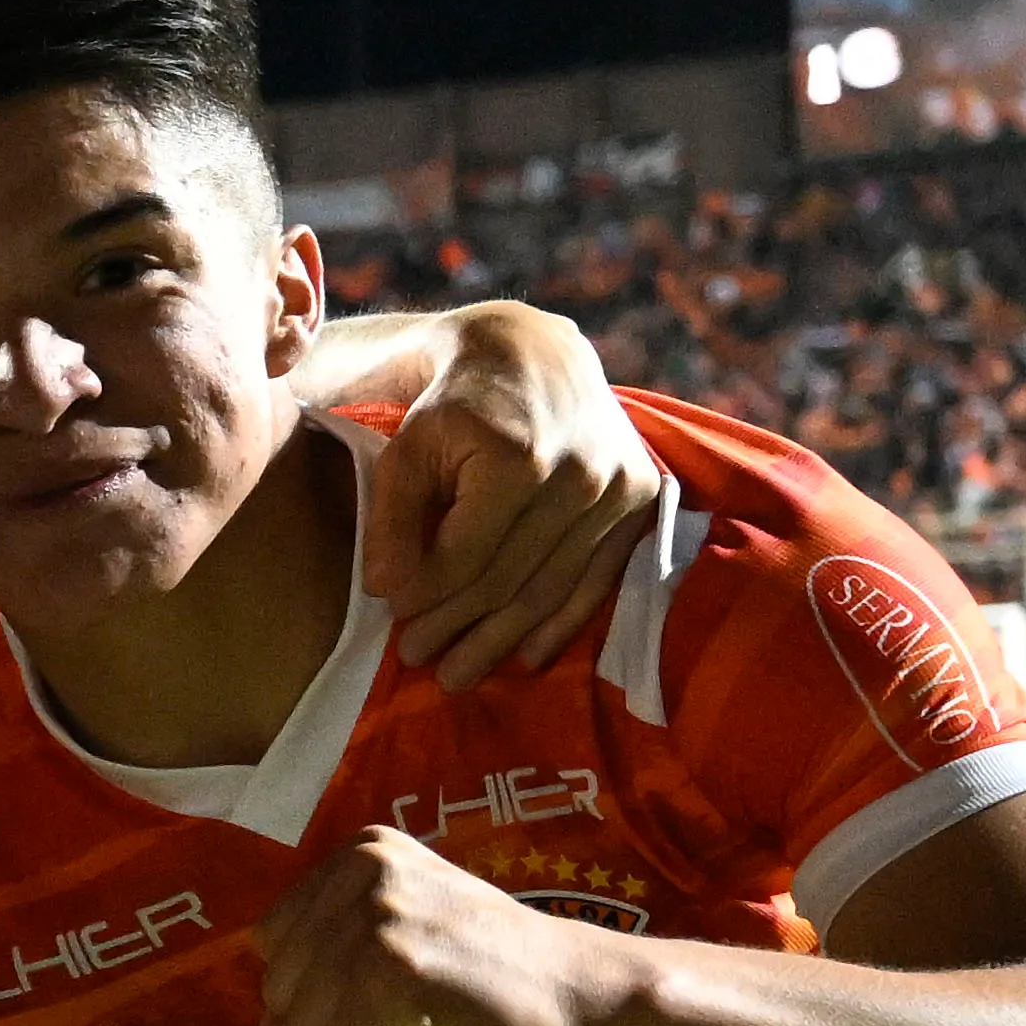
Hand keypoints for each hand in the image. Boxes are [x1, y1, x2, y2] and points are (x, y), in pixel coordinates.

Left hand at [253, 821, 654, 1025]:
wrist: (581, 992)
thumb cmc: (491, 974)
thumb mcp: (398, 944)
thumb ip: (326, 971)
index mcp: (358, 855)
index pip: (273, 943)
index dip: (319, 988)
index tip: (392, 982)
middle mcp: (362, 874)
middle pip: (283, 991)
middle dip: (337, 1025)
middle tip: (414, 1009)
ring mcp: (377, 923)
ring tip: (427, 1022)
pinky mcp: (394, 977)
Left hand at [330, 301, 664, 688]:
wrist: (533, 353)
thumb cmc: (457, 404)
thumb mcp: (409, 446)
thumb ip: (393, 517)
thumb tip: (387, 590)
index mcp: (518, 460)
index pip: (465, 558)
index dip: (426, 598)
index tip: (395, 622)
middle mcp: (579, 476)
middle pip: (509, 580)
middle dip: (458, 628)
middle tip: (421, 662)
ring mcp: (616, 489)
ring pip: (551, 589)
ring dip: (502, 639)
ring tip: (459, 672)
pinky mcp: (639, 497)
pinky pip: (599, 577)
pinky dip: (562, 622)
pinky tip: (527, 656)